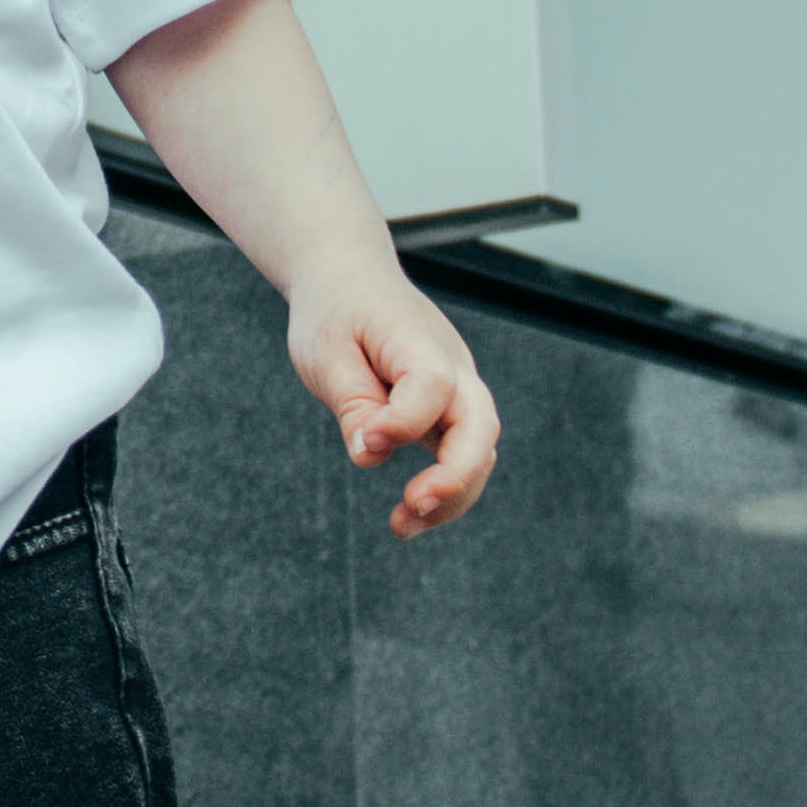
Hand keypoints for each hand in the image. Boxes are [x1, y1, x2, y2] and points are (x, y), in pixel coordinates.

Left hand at [288, 274, 498, 538]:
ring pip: (479, 452)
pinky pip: (461, 456)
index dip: (404, 421)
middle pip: (481, 427)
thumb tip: (370, 454)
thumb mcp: (325, 350)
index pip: (432, 386)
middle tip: (412, 506)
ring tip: (402, 525)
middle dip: (455, 476)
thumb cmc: (336, 312)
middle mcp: (453, 367)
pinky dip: (443, 490)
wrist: (351, 281)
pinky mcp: (447, 413)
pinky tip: (407, 516)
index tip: (367, 441)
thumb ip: (352, 402)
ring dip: (451, 496)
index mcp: (419, 342)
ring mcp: (457, 391)